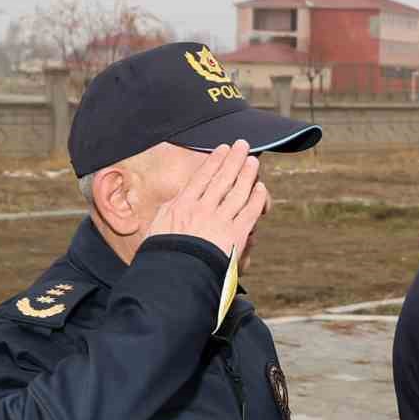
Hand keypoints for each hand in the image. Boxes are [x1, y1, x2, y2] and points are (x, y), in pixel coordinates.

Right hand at [146, 141, 269, 259]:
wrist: (174, 274)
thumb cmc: (162, 255)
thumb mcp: (157, 227)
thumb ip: (170, 212)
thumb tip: (176, 202)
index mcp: (182, 205)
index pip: (202, 177)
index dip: (215, 161)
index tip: (222, 149)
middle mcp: (202, 208)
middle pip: (222, 178)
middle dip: (234, 159)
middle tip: (243, 145)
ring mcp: (220, 220)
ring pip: (238, 191)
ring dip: (248, 174)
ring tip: (253, 161)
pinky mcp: (235, 234)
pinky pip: (250, 212)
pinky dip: (257, 198)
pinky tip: (261, 188)